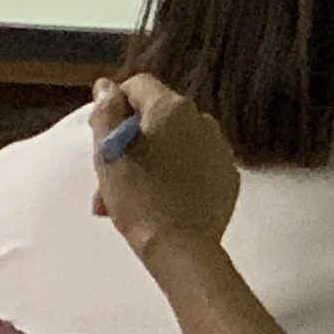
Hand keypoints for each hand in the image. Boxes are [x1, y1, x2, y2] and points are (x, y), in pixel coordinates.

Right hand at [88, 74, 241, 265]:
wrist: (181, 248)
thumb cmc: (139, 198)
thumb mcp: (108, 155)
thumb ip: (106, 113)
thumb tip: (107, 87)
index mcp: (171, 107)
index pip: (138, 85)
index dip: (116, 105)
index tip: (104, 134)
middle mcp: (202, 120)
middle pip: (158, 117)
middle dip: (133, 139)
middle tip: (113, 175)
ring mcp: (220, 149)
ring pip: (178, 142)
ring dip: (154, 158)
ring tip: (134, 195)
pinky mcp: (229, 177)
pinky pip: (198, 164)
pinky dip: (180, 174)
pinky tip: (164, 200)